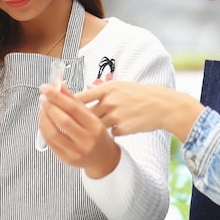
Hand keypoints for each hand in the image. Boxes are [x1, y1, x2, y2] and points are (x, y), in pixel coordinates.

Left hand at [39, 83, 120, 178]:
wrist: (103, 158)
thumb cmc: (97, 135)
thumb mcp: (91, 115)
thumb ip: (73, 100)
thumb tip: (59, 85)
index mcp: (94, 126)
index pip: (73, 108)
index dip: (57, 97)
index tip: (47, 88)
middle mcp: (86, 140)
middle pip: (63, 120)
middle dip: (49, 106)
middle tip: (43, 97)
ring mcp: (75, 151)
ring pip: (53, 133)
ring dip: (44, 117)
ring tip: (42, 107)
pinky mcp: (65, 158)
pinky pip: (50, 142)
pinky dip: (43, 129)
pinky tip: (43, 120)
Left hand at [75, 81, 204, 141]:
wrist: (162, 105)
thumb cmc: (140, 94)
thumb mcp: (121, 86)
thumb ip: (102, 89)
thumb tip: (87, 87)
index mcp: (108, 89)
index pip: (81, 96)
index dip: (67, 103)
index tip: (57, 106)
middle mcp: (110, 101)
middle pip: (85, 113)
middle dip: (77, 118)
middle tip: (68, 121)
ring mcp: (116, 116)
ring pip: (96, 125)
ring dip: (95, 127)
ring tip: (98, 126)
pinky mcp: (123, 128)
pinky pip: (110, 133)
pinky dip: (112, 132)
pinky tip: (118, 129)